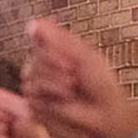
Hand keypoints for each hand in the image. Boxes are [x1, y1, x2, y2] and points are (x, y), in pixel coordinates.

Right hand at [24, 19, 137, 137]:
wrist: (107, 114)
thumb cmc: (101, 86)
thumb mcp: (83, 55)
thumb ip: (57, 38)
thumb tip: (34, 23)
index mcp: (55, 55)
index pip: (37, 46)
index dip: (52, 53)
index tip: (70, 61)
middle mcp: (44, 71)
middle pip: (32, 62)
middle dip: (54, 69)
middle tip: (73, 77)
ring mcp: (39, 90)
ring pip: (31, 81)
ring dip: (54, 85)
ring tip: (71, 91)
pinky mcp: (37, 108)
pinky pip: (33, 98)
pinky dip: (51, 100)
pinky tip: (64, 102)